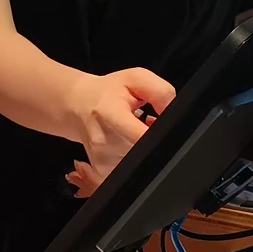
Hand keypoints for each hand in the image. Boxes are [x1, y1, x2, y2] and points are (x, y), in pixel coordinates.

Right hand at [66, 68, 173, 196]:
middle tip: (149, 124)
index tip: (163, 128)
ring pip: (142, 162)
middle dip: (156, 140)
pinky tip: (130, 144)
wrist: (78, 106)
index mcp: (109, 113)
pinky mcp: (103, 172)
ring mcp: (102, 160)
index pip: (139, 134)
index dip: (157, 135)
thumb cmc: (108, 92)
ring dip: (147, 149)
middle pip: (145, 151)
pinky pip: (132, 171)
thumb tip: (174, 113)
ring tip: (137, 132)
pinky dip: (137, 159)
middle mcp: (104, 140)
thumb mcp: (136, 78)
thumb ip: (160, 92)